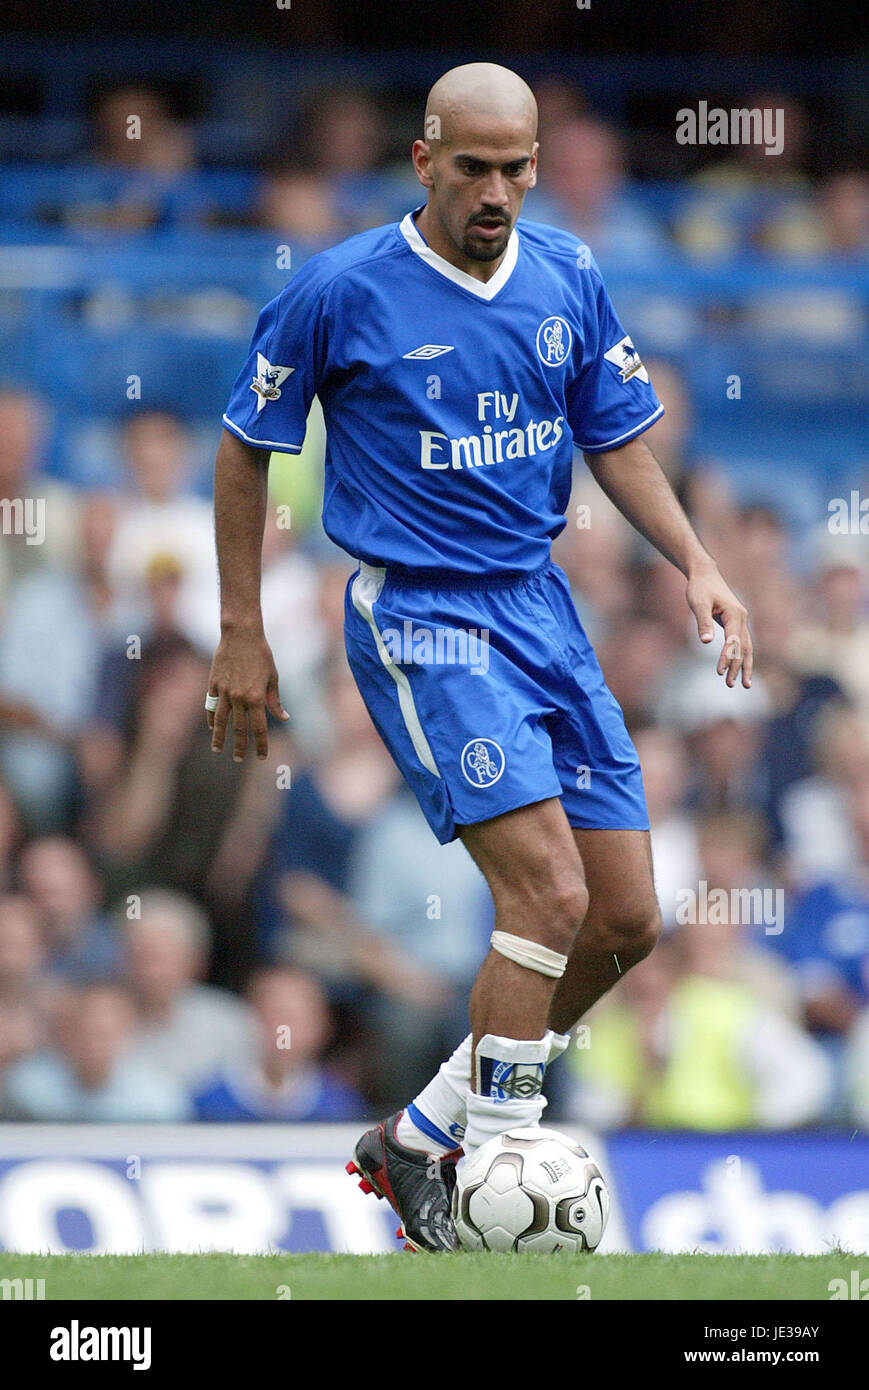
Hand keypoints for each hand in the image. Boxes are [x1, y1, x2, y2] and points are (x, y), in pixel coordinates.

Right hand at [207, 624, 288, 759]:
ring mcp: (224, 692)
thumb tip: (283, 717)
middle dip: (240, 746)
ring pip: (220, 721)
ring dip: (219, 737)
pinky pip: (211, 706)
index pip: (259, 728)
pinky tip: (211, 727)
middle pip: (239, 729)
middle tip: (238, 759)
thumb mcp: (273, 678)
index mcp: (256, 698)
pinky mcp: (213, 684)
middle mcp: (239, 698)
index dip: (260, 744)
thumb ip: (275, 700)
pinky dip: (211, 718)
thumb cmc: (261, 655)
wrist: (241, 635)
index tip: (261, 756)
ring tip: (218, 749)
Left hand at [685, 563, 753, 688]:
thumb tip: (707, 642)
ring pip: (747, 647)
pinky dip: (743, 657)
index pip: (733, 640)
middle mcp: (742, 618)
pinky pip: (742, 643)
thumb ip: (703, 622)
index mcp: (735, 614)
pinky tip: (740, 669)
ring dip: (745, 666)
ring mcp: (741, 621)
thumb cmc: (700, 588)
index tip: (719, 672)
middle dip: (738, 667)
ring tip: (744, 685)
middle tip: (729, 684)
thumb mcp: (698, 604)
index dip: (727, 657)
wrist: (705, 574)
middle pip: (744, 647)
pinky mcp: (736, 623)